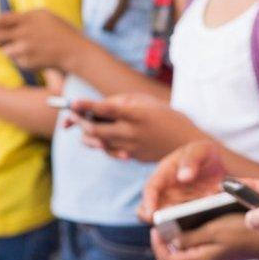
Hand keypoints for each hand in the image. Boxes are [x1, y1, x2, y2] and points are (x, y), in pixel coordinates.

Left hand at [0, 9, 83, 71]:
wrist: (75, 52)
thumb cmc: (61, 32)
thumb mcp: (44, 16)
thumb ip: (24, 17)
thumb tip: (4, 22)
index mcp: (28, 19)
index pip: (1, 19)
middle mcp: (25, 33)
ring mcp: (26, 49)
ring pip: (5, 50)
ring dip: (9, 50)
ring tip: (25, 48)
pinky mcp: (28, 62)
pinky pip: (17, 60)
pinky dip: (21, 59)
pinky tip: (35, 56)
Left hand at [70, 94, 206, 162]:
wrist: (187, 144)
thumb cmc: (167, 116)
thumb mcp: (147, 102)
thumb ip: (122, 102)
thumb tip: (97, 107)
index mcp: (137, 115)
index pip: (106, 110)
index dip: (87, 106)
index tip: (73, 102)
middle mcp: (132, 133)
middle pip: (95, 130)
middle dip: (79, 121)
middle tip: (71, 114)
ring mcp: (131, 148)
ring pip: (98, 143)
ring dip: (86, 134)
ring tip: (82, 124)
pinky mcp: (131, 157)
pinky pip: (108, 151)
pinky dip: (100, 143)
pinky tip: (100, 137)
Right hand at [138, 140, 226, 222]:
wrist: (221, 167)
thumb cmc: (205, 155)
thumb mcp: (201, 150)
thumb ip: (192, 160)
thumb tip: (183, 176)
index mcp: (164, 174)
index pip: (150, 188)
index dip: (149, 201)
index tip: (152, 214)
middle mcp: (165, 192)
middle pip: (150, 210)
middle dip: (156, 219)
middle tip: (168, 224)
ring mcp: (175, 205)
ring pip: (165, 221)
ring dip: (172, 225)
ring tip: (187, 224)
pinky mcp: (186, 215)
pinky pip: (183, 225)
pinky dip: (188, 227)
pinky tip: (201, 222)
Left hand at [151, 214, 258, 259]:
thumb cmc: (242, 232)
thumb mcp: (214, 230)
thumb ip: (190, 237)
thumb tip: (171, 240)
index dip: (157, 246)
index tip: (155, 229)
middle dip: (162, 248)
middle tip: (160, 231)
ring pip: (183, 258)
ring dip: (174, 245)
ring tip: (173, 227)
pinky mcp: (216, 255)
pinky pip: (194, 252)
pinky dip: (187, 242)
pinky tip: (191, 226)